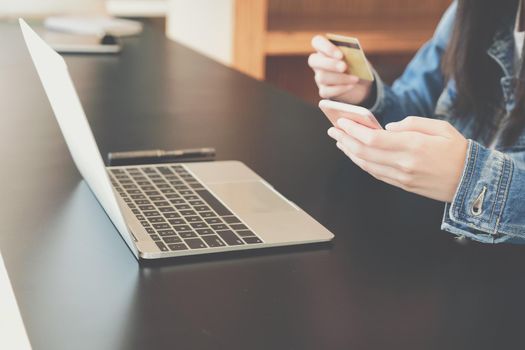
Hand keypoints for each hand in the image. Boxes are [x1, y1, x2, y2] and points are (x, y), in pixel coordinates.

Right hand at [308, 35, 372, 104]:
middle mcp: (319, 62)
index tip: (340, 55)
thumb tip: (350, 57)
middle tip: (344, 67)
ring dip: (340, 78)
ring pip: (321, 77)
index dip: (326, 47)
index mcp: (325, 48)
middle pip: (313, 60)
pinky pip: (326, 91)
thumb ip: (351, 54)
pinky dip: (340, 89)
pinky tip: (351, 86)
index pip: (317, 42)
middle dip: (330, 64)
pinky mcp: (323, 91)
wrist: (362, 83)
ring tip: (355, 79)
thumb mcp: (357, 57)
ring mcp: (319, 77)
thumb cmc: (357, 65)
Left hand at [327, 116, 467, 201]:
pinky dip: (361, 163)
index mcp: (414, 146)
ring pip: (367, 165)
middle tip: (333, 130)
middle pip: (365, 152)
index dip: (353, 130)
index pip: (373, 139)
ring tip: (339, 141)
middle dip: (346, 140)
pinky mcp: (403, 185)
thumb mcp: (440, 127)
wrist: (472, 181)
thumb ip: (411, 123)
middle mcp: (404, 164)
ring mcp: (402, 177)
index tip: (341, 122)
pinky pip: (375, 174)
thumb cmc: (458, 150)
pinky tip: (355, 155)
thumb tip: (387, 127)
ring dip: (350, 152)